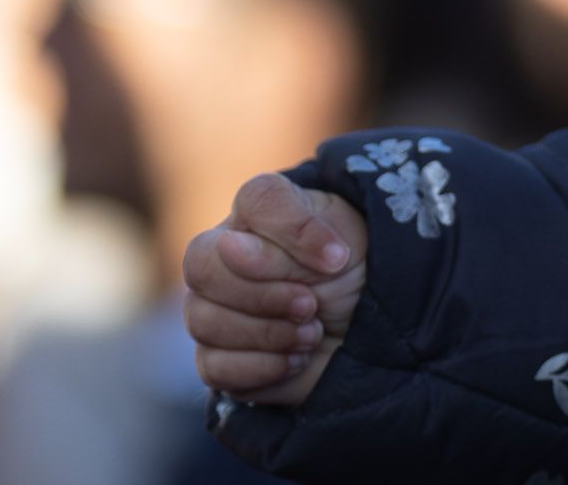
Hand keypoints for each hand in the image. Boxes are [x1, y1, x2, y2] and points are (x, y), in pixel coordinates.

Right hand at [184, 171, 370, 404]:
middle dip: (265, 294)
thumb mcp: (344, 242)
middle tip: (311, 305)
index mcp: (257, 214)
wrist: (365, 332)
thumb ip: (294, 231)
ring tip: (311, 333)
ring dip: (268, 334)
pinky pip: (212, 367)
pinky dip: (262, 368)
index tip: (337, 259)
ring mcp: (210, 308)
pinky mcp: (215, 358)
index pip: (256, 200)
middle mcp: (221, 256)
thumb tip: (231, 246)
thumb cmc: (352, 275)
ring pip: (203, 321)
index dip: (296, 230)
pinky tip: (295, 360)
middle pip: (203, 266)